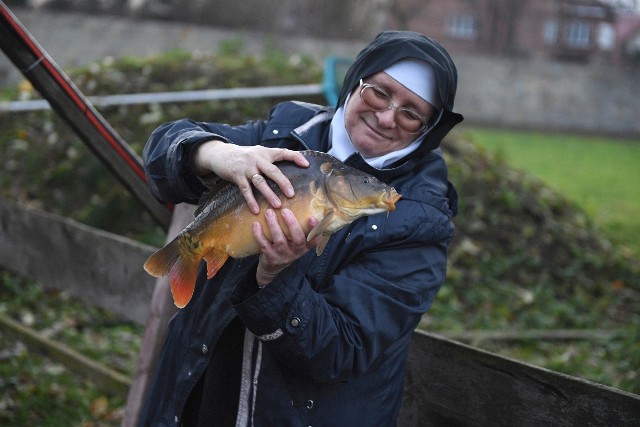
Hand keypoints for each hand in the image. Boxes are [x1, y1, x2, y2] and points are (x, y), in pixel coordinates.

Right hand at [193, 140, 308, 213]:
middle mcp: (257, 159)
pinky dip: (251, 200)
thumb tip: (290, 168)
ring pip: (260, 182)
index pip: (283, 152)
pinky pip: (245, 189)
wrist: (220, 153)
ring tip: (277, 205)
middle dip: (283, 182)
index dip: (295, 157)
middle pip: (273, 170)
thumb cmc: (244, 156)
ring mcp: (247, 167)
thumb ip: (271, 159)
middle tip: (291, 194)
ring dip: (269, 194)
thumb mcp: (258, 153)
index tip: (306, 165)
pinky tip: (256, 210)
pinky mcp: (237, 175)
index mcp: (265, 153)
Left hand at [253, 208, 319, 286]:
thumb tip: (298, 203)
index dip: (314, 229)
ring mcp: (283, 256)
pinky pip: (264, 245)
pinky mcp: (270, 258)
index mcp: (304, 246)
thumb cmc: (286, 248)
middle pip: (297, 239)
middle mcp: (296, 252)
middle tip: (285, 210)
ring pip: (280, 241)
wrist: (272, 268)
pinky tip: (256, 224)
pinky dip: (259, 234)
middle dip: (292, 224)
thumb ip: (298, 228)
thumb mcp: (295, 242)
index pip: (313, 238)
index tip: (312, 217)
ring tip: (269, 212)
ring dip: (274, 225)